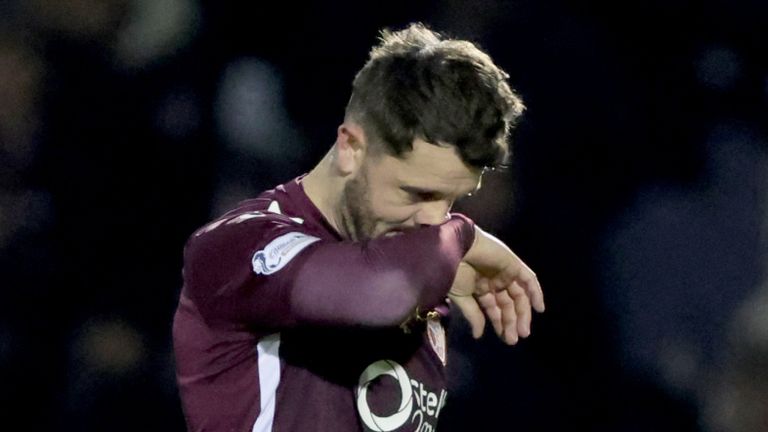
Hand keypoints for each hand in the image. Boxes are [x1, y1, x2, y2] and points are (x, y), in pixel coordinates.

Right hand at [448, 227, 544, 344]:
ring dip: (523, 313)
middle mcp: (494, 280)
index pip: (494, 308)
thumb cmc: (454, 272)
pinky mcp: (513, 264)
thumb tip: (478, 335)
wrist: (455, 248)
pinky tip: (538, 309)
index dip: (500, 323)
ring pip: (519, 295)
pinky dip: (535, 293)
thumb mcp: (462, 297)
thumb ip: (474, 315)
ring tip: (523, 331)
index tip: (505, 338)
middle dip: (511, 321)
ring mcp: (505, 272)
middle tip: (514, 339)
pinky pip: (528, 279)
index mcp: (480, 287)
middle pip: (508, 303)